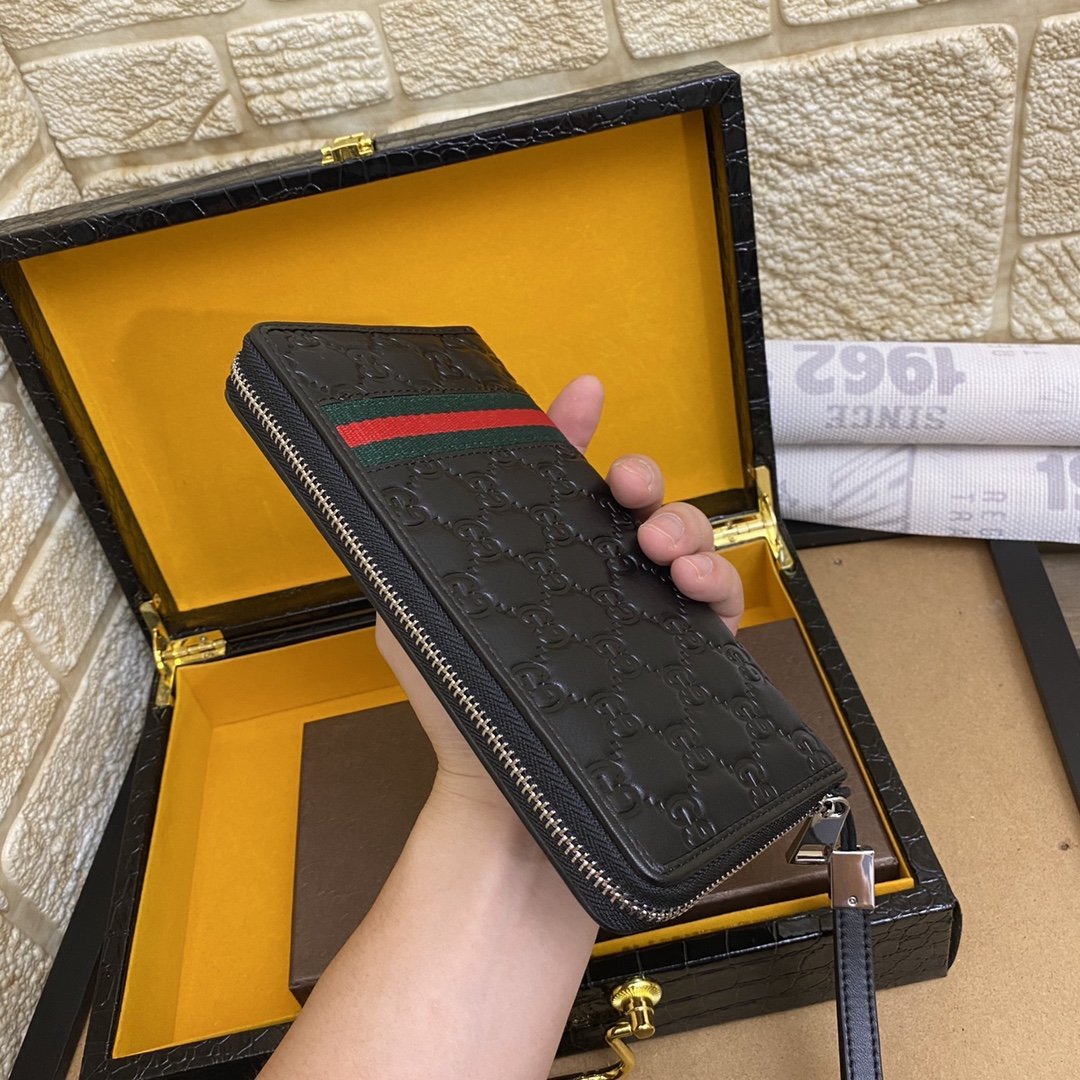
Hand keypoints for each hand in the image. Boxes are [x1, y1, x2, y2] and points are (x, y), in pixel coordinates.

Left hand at [375, 375, 744, 812]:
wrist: (508, 811)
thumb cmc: (458, 720)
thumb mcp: (411, 625)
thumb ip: (410, 562)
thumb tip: (395, 496)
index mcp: (539, 563)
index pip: (559, 485)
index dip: (572, 432)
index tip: (583, 395)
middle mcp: (594, 583)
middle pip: (635, 507)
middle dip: (640, 479)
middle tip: (626, 488)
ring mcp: (640, 620)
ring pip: (684, 544)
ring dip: (682, 524)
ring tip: (659, 545)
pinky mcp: (680, 661)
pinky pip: (718, 607)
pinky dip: (717, 583)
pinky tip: (693, 584)